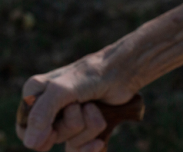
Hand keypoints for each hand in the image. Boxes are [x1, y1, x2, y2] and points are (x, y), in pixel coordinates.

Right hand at [16, 51, 136, 151]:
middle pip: (50, 138)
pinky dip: (91, 146)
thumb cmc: (92, 75)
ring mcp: (69, 118)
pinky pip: (81, 149)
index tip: (55, 126)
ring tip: (94, 106)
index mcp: (35, 95)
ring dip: (87, 128)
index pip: (25, 129)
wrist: (123, 73)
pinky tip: (100, 141)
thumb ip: (41, 115)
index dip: (40, 133)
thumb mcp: (61, 90)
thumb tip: (31, 143)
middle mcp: (50, 108)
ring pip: (70, 142)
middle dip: (71, 124)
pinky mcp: (86, 126)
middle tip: (81, 104)